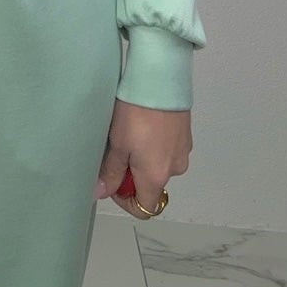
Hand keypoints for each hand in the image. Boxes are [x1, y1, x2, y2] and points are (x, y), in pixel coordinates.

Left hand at [94, 99, 192, 216]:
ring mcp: (183, 150)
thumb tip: (101, 193)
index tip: (112, 182)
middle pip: (152, 185)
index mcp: (157, 176)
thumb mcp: (117, 144)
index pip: (145, 208)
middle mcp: (175, 169)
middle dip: (132, 174)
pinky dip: (155, 144)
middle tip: (115, 150)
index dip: (126, 201)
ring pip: (159, 165)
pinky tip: (143, 123)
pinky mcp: (185, 133)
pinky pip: (167, 148)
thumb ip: (110, 172)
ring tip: (129, 132)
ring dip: (143, 157)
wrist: (160, 78)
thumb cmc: (135, 113)